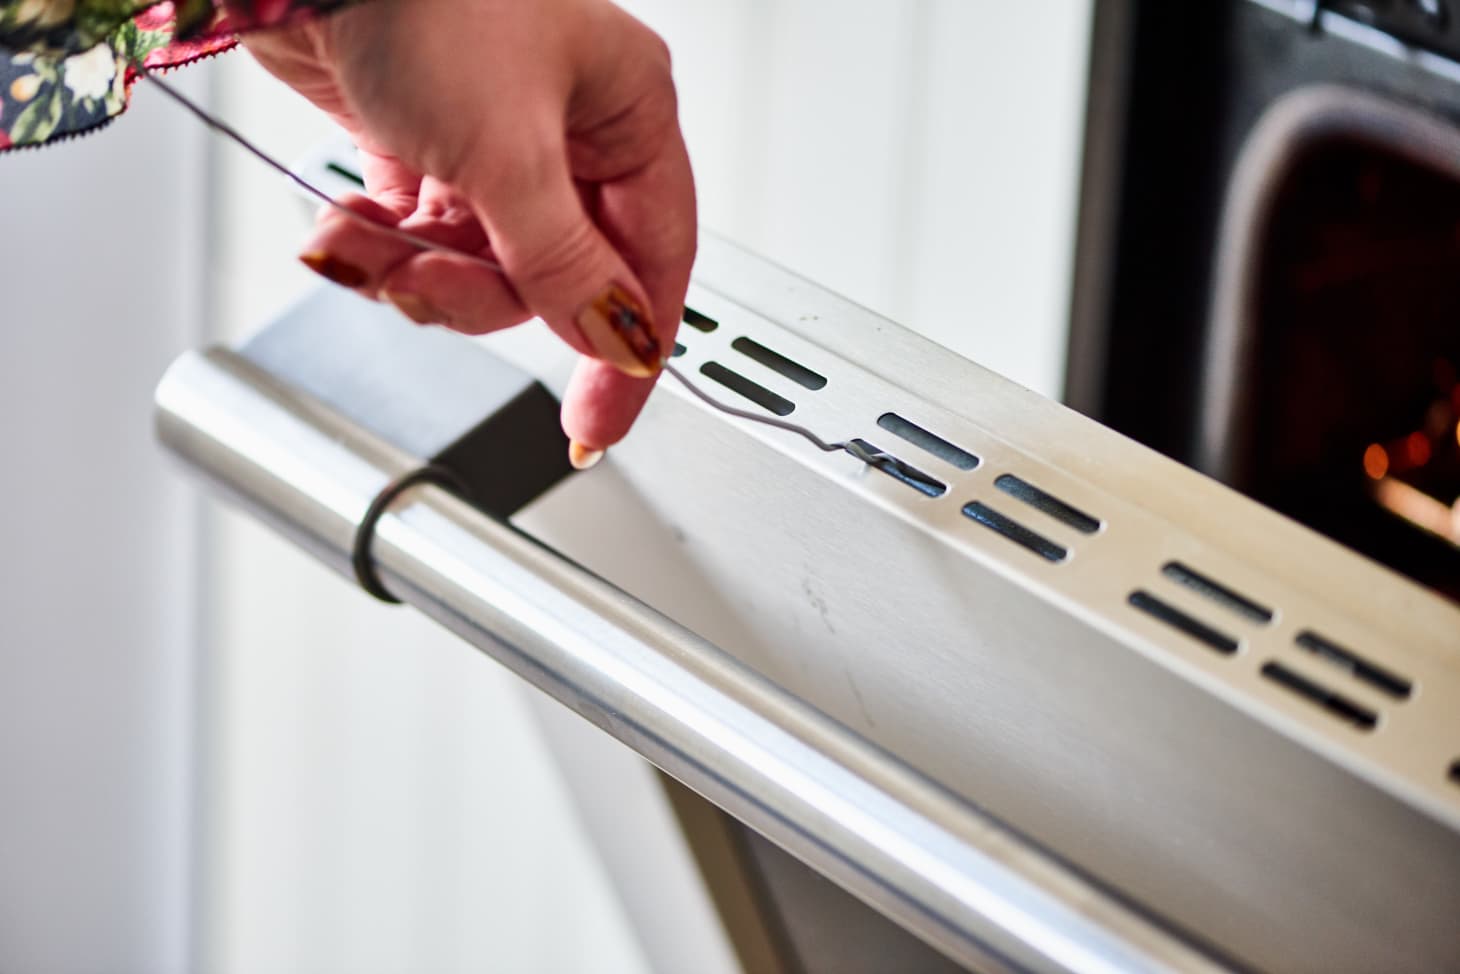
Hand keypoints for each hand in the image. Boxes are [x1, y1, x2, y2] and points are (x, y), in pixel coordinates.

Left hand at [242, 0, 695, 465]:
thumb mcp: (507, 152)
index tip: (596, 425)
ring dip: (419, 272)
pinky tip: (352, 227)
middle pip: (555, 276)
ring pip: (485, 264)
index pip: (654, 262)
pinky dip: (386, 247)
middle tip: (427, 289)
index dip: (626, 351)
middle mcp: (573, 129)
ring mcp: (501, 138)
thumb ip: (563, 265)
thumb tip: (615, 343)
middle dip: (479, 294)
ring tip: (366, 245)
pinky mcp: (433, 145)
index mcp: (627, 112)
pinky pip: (429, 238)